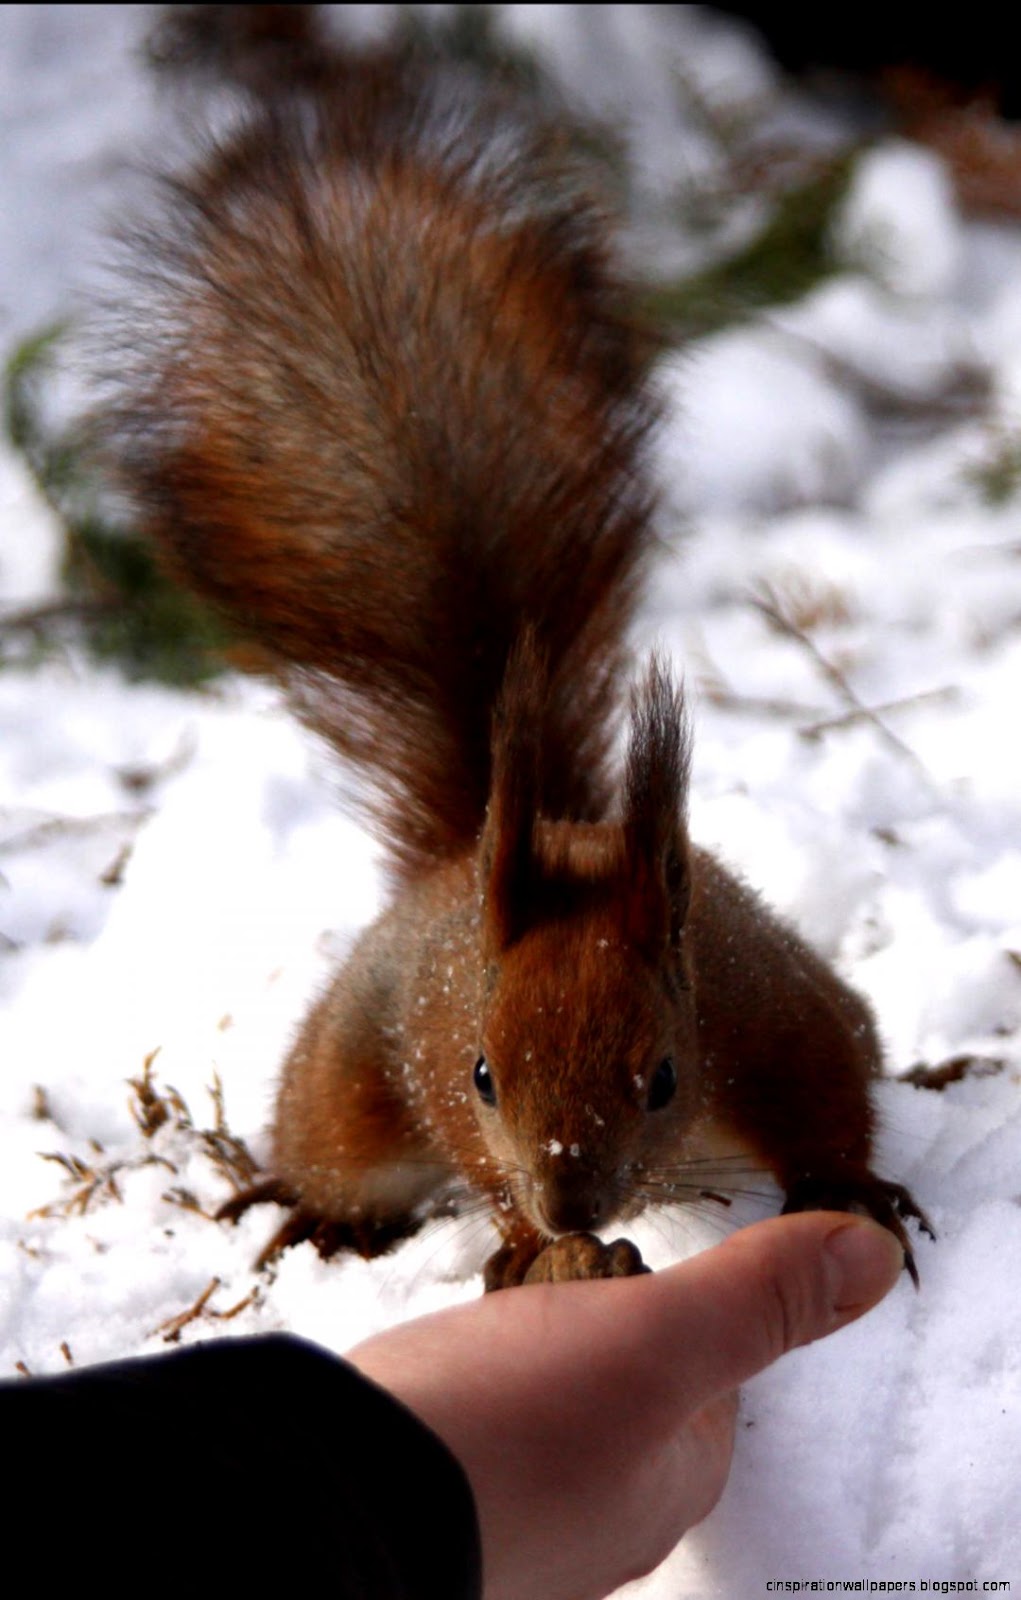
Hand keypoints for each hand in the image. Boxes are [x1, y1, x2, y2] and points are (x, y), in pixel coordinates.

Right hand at [348, 1212, 903, 1599]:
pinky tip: (444, 1370)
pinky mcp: (448, 1498)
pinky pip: (483, 1427)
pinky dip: (472, 1388)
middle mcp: (602, 1520)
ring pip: (549, 1411)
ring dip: (526, 1356)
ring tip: (493, 1319)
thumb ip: (755, 1297)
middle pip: (626, 1395)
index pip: (710, 1385)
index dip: (681, 1313)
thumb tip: (874, 1253)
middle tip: (554, 1279)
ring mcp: (522, 1517)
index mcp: (668, 1485)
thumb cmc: (507, 1424)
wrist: (343, 1494)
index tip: (634, 1271)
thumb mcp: (652, 1338)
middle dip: (596, 1330)